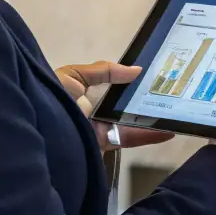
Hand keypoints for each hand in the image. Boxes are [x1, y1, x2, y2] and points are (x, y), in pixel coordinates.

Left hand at [53, 60, 174, 151]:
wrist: (39, 129)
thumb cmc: (52, 96)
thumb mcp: (74, 76)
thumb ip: (104, 71)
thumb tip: (136, 70)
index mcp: (85, 92)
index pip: (113, 86)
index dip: (131, 81)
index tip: (154, 74)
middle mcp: (94, 110)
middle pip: (124, 105)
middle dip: (146, 99)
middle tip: (172, 91)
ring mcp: (100, 128)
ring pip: (130, 122)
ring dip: (152, 118)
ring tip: (176, 110)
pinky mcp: (105, 144)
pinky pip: (129, 139)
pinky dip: (149, 136)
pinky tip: (168, 131)